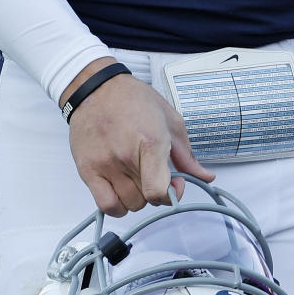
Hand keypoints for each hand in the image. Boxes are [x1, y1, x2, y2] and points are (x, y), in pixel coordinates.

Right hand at [66, 68, 214, 216]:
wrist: (96, 88)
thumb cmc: (132, 99)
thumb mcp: (169, 120)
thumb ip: (187, 155)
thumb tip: (206, 176)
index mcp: (150, 141)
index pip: (158, 191)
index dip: (171, 195)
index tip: (174, 186)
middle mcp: (126, 156)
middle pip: (146, 199)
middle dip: (156, 191)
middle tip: (154, 174)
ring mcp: (105, 165)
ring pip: (129, 204)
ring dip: (137, 197)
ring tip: (137, 178)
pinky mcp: (87, 170)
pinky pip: (106, 205)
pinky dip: (117, 206)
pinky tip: (122, 191)